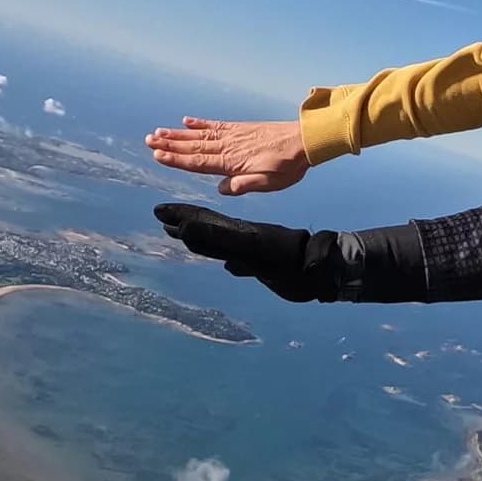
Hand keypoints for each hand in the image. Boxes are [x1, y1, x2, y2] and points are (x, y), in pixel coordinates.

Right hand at [144, 117, 311, 195]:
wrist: (305, 141)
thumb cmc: (287, 166)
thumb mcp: (268, 183)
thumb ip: (242, 185)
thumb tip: (221, 188)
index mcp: (232, 163)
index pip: (199, 162)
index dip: (177, 159)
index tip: (157, 155)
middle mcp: (229, 147)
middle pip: (193, 147)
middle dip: (170, 145)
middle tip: (148, 141)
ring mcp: (233, 135)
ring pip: (200, 135)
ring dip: (178, 134)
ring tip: (158, 132)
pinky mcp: (241, 128)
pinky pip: (216, 125)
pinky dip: (200, 123)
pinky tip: (187, 120)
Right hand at [153, 203, 351, 302]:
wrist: (319, 266)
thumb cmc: (292, 263)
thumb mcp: (255, 251)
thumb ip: (223, 241)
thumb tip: (189, 233)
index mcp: (239, 235)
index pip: (205, 222)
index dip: (183, 217)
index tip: (162, 213)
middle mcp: (244, 239)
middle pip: (210, 226)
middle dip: (185, 221)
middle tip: (162, 217)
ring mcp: (254, 247)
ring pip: (223, 237)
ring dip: (201, 234)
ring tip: (181, 231)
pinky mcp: (266, 257)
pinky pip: (240, 251)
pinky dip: (229, 254)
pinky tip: (227, 263)